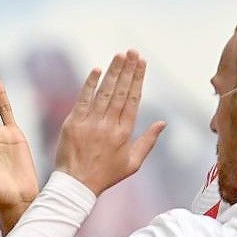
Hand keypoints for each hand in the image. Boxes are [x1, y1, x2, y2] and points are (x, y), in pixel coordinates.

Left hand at [55, 50, 165, 194]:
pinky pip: (83, 100)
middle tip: (133, 52)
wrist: (77, 185)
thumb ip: (148, 141)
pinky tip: (97, 70)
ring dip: (113, 72)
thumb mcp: (133, 163)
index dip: (138, 79)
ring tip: (120, 55)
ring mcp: (90, 123)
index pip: (133, 99)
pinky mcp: (73, 124)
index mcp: (124, 133)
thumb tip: (163, 123)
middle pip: (121, 92)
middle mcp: (109, 125)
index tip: (142, 63)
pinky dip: (90, 85)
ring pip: (104, 93)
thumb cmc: (105, 175)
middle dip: (128, 70)